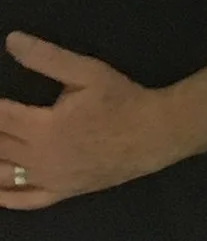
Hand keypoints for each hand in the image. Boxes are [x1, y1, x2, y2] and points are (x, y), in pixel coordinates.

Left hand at [0, 37, 178, 207]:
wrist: (158, 134)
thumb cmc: (123, 101)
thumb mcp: (87, 72)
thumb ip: (47, 58)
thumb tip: (11, 40)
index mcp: (43, 127)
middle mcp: (41, 157)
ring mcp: (51, 178)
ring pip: (4, 174)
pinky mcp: (64, 191)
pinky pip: (27, 200)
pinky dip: (5, 197)